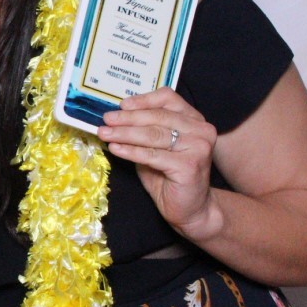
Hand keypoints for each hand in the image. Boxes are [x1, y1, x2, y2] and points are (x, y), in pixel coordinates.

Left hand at [99, 87, 219, 240]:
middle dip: (128, 118)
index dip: (143, 100)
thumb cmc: (169, 176)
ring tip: (105, 133)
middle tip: (106, 120)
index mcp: (194, 119)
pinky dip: (131, 151)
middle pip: (158, 117)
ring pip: (154, 135)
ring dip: (125, 133)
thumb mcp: (155, 147)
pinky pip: (152, 155)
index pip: (168, 99)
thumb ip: (144, 130)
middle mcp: (201, 129)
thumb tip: (115, 117)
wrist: (190, 208)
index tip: (121, 104)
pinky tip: (115, 149)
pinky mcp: (189, 165)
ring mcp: (198, 147)